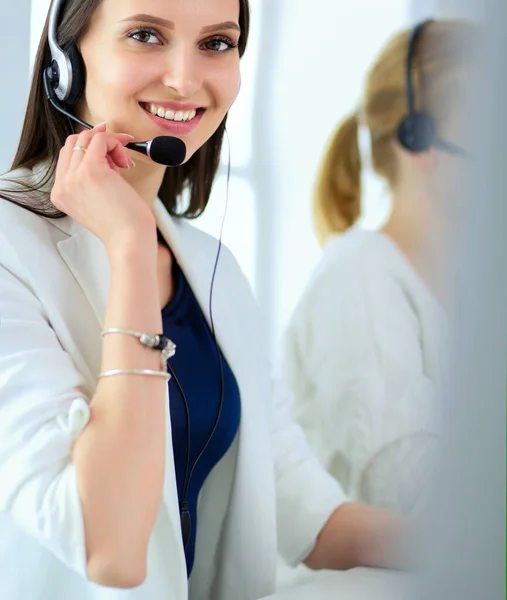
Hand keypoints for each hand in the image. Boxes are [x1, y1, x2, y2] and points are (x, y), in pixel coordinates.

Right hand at [51, 123, 156, 251]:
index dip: (88, 147)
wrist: (129, 241)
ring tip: (124, 163)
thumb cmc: (121, 224)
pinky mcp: (91, 171)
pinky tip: (125, 160)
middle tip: (120, 151)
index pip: (67, 156)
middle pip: (73, 143)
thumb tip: (101, 145)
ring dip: (110, 143)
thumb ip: (91, 176)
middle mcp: (62, 185)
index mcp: (60, 194)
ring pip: (86, 138)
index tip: (108, 147)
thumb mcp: (97, 199)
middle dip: (98, 141)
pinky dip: (115, 142)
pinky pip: (100, 140)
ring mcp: (74, 177)